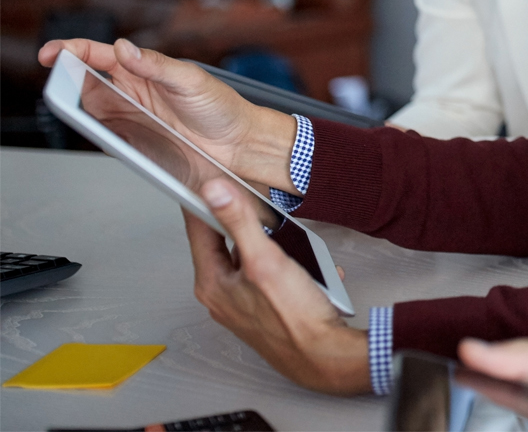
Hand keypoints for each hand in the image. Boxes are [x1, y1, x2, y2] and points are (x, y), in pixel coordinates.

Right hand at [40, 37, 297, 191]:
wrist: (238, 143)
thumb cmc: (222, 107)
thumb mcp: (192, 81)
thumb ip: (157, 66)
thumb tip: (125, 49)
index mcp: (143, 67)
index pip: (99, 53)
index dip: (72, 50)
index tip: (52, 53)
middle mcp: (132, 89)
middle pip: (86, 79)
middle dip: (66, 77)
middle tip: (57, 81)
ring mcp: (130, 115)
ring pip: (90, 108)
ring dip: (77, 105)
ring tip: (71, 104)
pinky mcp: (134, 139)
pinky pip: (105, 135)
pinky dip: (94, 133)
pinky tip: (94, 131)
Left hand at [185, 177, 370, 394]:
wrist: (323, 355)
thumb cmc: (294, 318)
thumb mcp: (265, 261)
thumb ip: (239, 223)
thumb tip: (214, 191)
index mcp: (212, 282)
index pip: (198, 229)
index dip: (204, 200)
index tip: (208, 178)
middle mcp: (222, 294)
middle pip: (226, 241)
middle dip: (250, 225)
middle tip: (266, 214)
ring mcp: (243, 302)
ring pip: (252, 257)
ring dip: (275, 247)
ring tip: (295, 249)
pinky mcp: (264, 308)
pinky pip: (271, 274)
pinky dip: (291, 266)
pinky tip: (309, 270)